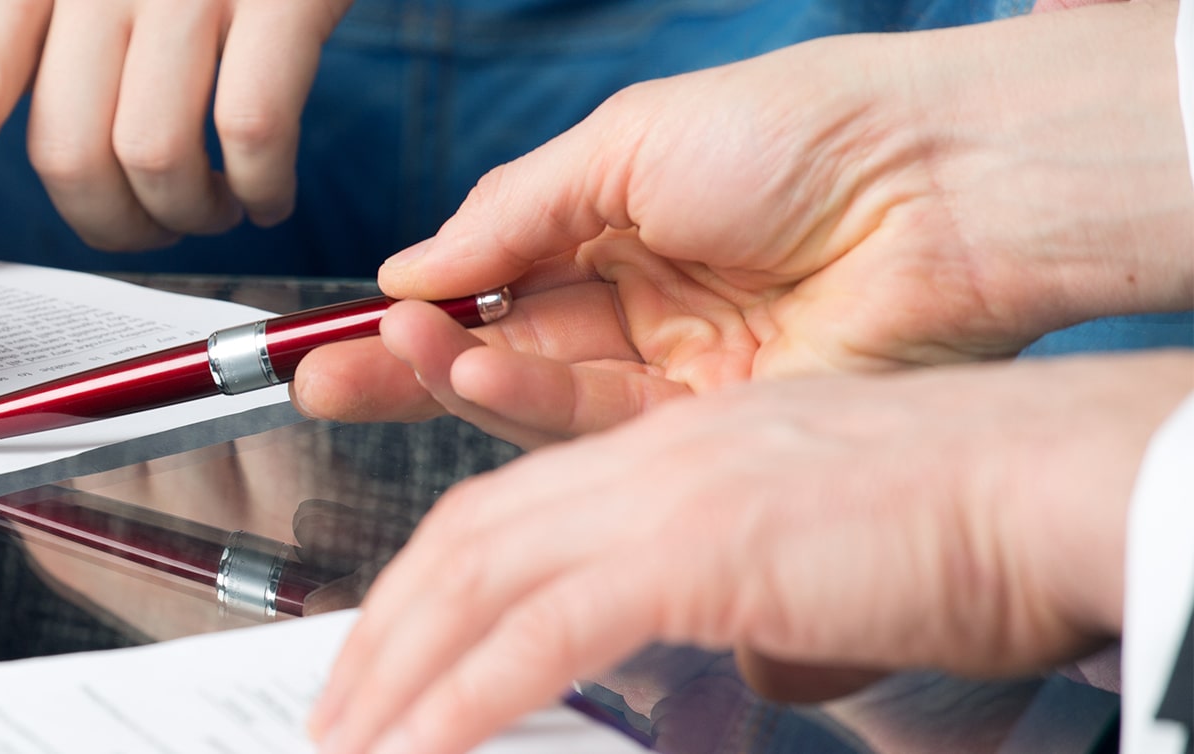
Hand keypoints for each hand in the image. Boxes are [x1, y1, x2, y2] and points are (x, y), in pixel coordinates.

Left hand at [0, 0, 347, 283]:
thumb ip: (50, 35)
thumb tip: (48, 165)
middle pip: (66, 149)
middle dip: (103, 223)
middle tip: (143, 229)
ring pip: (153, 155)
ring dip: (185, 216)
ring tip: (212, 210)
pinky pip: (251, 131)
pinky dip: (259, 189)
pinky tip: (266, 195)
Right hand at [289, 2, 1193, 446]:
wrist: (937, 183)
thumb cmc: (800, 131)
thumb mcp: (622, 143)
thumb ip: (508, 215)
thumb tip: (412, 268)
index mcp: (615, 228)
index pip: (490, 287)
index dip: (414, 310)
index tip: (337, 331)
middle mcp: (639, 309)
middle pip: (499, 355)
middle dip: (405, 370)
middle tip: (323, 380)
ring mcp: (677, 375)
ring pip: (539, 401)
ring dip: (460, 380)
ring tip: (410, 352)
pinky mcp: (717, 432)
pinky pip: (602, 435)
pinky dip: (530, 406)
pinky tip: (480, 371)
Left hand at [303, 351, 1193, 753]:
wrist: (1055, 485)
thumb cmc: (977, 528)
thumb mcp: (827, 563)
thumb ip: (752, 601)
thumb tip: (740, 657)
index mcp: (672, 446)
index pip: (506, 512)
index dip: (428, 587)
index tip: (385, 655)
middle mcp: (648, 456)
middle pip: (461, 542)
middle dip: (380, 635)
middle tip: (333, 714)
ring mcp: (662, 494)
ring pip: (473, 582)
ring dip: (394, 675)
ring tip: (347, 743)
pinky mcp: (688, 553)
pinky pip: (533, 637)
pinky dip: (458, 699)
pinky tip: (413, 746)